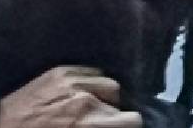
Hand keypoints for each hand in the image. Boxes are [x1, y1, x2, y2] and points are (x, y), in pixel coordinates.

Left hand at [0, 67, 143, 127]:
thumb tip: (111, 125)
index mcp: (88, 122)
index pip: (133, 120)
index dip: (127, 126)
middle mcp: (86, 99)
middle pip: (120, 104)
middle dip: (111, 115)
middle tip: (95, 123)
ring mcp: (73, 81)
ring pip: (110, 84)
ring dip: (103, 97)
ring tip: (88, 106)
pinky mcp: (60, 71)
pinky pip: (92, 71)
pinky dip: (91, 82)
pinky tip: (80, 92)